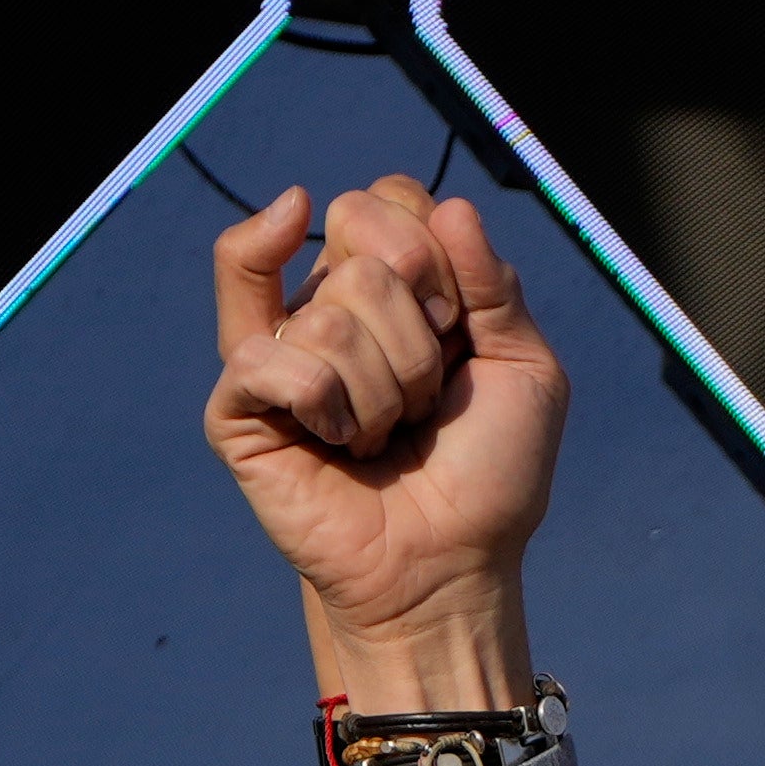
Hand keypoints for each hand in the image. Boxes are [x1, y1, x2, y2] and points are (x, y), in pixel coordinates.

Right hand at [210, 179, 560, 716]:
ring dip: (383, 389)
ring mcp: (278, 353)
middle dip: (416, 332)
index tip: (458, 329)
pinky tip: (338, 446)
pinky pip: (268, 360)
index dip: (435, 260)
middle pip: (360, 244)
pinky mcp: (238, 408)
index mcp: (391, 283)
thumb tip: (450, 207)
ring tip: (384, 437)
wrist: (452, 566)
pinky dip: (327, 406)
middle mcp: (328, 305)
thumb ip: (495, 281)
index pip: (387, 199)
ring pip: (328, 310)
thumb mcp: (526, 366)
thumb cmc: (488, 476)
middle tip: (425, 397)